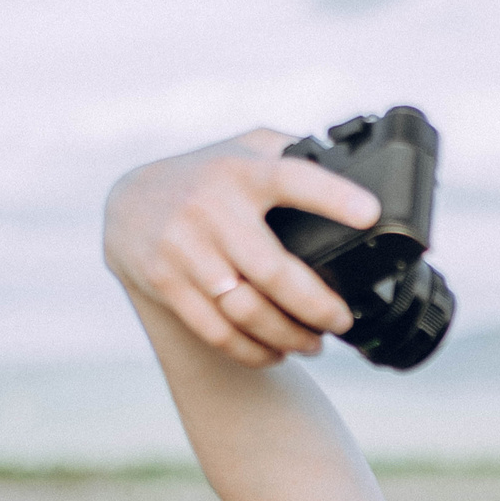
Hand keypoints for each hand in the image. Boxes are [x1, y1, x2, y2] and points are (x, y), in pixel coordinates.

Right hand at [104, 129, 379, 368]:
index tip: (370, 213)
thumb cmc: (207, 177)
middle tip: (341, 320)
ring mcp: (184, 249)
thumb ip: (292, 153)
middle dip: (317, 306)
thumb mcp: (245, 149)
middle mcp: (210, 209)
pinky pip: (217, 331)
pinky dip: (253, 351)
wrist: (128, 203)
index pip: (290, 179)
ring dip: (288, 336)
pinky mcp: (166, 282)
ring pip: (246, 311)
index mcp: (240, 172)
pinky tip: (275, 352)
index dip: (332, 196)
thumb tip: (357, 167)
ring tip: (314, 343)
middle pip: (273, 272)